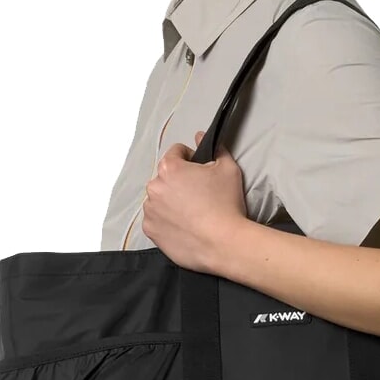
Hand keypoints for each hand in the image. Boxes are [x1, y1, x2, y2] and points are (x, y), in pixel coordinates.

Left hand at [141, 129, 247, 272]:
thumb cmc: (226, 204)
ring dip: (171, 201)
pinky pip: (156, 220)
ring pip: (159, 199)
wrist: (224, 243)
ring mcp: (150, 210)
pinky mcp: (151, 231)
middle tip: (199, 195)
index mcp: (170, 167)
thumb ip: (214, 148)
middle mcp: (154, 187)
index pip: (176, 152)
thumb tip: (200, 136)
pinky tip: (184, 226)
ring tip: (192, 213)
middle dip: (180, 182)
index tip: (201, 172)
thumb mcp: (228, 169)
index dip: (191, 159)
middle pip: (166, 177)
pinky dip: (167, 221)